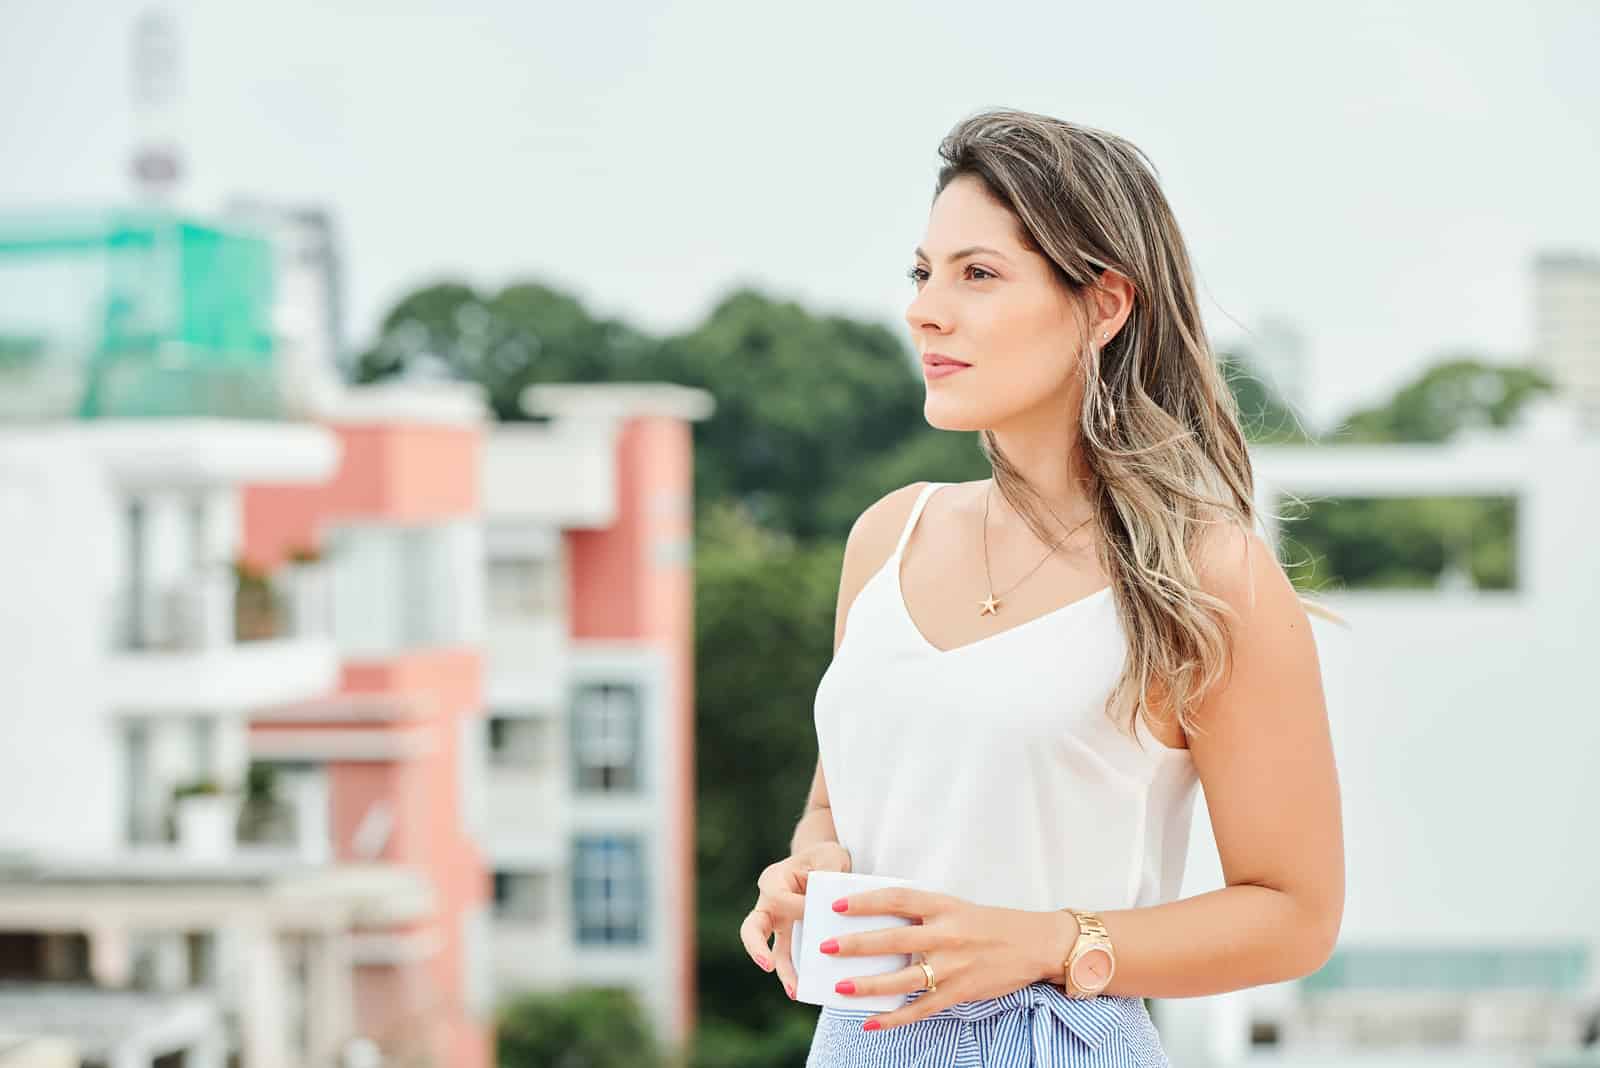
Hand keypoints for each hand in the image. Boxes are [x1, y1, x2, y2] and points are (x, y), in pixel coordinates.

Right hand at [738, 842, 852, 998]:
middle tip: (767, 965)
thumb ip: (829, 874)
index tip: (823, 908)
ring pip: (771, 951)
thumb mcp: (831, 857)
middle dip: (756, 948)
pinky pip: (789, 957)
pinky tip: (808, 989)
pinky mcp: (790, 937)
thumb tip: (829, 905)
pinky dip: (796, 973)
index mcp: (773, 880)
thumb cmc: (827, 857)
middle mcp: (769, 904)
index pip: (779, 898)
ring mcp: (778, 924)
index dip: (799, 906)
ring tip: (796, 991)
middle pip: (752, 928)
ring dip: (783, 972)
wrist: (827, 864)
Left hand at [822, 885, 1056, 1030]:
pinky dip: (894, 1018)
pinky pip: (921, 1008)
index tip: (838, 905)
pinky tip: (871, 1023)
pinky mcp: (960, 991)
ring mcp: (953, 965)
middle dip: (857, 944)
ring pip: (903, 977)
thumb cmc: (991, 924)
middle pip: (893, 937)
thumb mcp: (957, 907)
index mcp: (944, 906)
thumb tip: (880, 920)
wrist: (1036, 943)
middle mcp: (946, 933)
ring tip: (840, 988)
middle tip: (826, 947)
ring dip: (868, 985)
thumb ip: (924, 913)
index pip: (897, 898)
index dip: (866, 900)